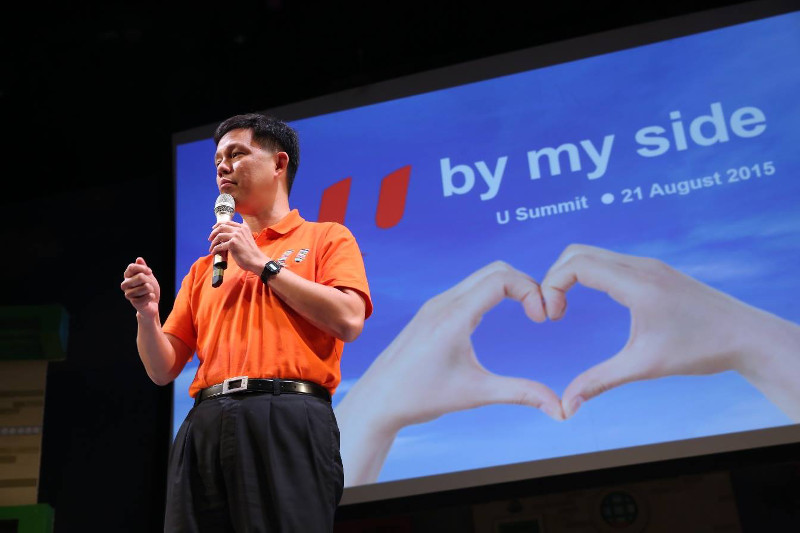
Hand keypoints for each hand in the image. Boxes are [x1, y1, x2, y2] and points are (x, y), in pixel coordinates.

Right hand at [121, 257, 160, 318]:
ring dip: (151, 290)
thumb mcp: (148, 276)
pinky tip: (150, 298)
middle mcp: (125, 285)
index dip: (143, 268)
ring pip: (145, 287)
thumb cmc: (149, 288)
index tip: (149, 271)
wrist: (152, 303)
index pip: (132, 267)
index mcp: (127, 277)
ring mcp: (129, 294)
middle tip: (149, 286)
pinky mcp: (134, 303)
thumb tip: (139, 259)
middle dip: (149, 281)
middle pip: (140, 277)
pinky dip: (151, 296)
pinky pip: (148, 296)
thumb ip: (143, 268)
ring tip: (149, 292)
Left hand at [208, 221, 267, 273]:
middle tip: (210, 238)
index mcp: (243, 227)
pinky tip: (214, 252)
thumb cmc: (252, 253)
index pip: (228, 222)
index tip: (213, 228)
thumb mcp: (248, 238)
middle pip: (221, 226)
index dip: (219, 224)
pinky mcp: (233, 243)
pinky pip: (219, 246)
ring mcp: (236, 235)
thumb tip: (228, 235)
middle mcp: (239, 229)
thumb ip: (240, 234)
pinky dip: (215, 249)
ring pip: (219, 235)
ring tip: (212, 247)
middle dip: (213, 232)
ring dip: (213, 242)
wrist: (256, 260)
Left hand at [336, 261, 563, 485]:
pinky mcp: (432, 311)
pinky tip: (502, 313)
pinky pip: (468, 288)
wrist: (378, 399)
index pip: (502, 279)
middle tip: (543, 312)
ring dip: (510, 286)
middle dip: (526, 284)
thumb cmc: (422, 397)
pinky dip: (493, 292)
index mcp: (454, 315)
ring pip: (481, 276)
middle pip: (495, 270)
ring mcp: (435, 304)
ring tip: (530, 311)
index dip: (532, 290)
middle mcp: (444, 302)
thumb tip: (561, 410)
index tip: (544, 319)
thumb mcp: (477, 394)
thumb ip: (521, 393)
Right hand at [541, 244, 799, 419]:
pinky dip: (587, 275)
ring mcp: (648, 265)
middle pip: (577, 253)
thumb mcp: (645, 366)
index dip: (551, 286)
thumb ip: (600, 381)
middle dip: (553, 278)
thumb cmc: (700, 349)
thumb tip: (566, 406)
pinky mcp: (653, 270)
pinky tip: (589, 300)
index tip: (550, 317)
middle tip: (551, 312)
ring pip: (592, 254)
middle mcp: (640, 266)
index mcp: (636, 283)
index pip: (576, 265)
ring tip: (563, 309)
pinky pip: (609, 261)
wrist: (747, 335)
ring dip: (569, 276)